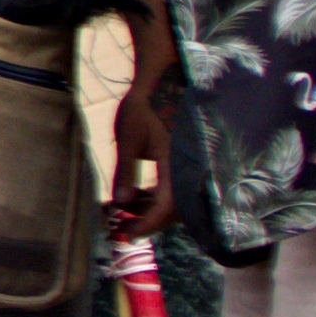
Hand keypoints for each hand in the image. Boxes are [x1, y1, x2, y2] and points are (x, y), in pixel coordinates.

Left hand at [111, 71, 178, 237]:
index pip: (165, 208)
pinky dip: (160, 196)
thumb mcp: (128, 139)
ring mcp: (192, 166)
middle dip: (149, 221)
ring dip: (154, 210)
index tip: (127, 234)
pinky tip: (140, 195)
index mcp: (177, 165)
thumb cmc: (144, 107)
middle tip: (122, 223)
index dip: (146, 225)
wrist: (165, 82)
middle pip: (175, 210)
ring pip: (179, 201)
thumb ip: (126, 172)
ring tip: (126, 207)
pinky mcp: (189, 162)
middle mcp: (191, 169)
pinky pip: (179, 188)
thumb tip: (122, 201)